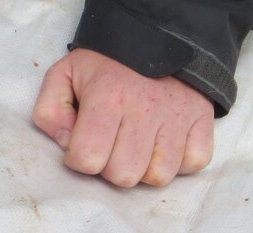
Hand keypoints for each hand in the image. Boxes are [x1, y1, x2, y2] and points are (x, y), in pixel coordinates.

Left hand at [32, 49, 214, 187]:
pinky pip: (194, 163)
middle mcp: (146, 109)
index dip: (79, 159)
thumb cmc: (104, 66)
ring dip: (144, 169)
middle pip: (124, 176)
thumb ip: (50, 113)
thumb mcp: (63, 77)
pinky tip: (162, 145)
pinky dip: (178, 161)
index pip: (88, 160)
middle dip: (111, 168)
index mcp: (108, 99)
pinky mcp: (202, 119)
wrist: (155, 35)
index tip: (83, 144)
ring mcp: (178, 116)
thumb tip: (66, 144)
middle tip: (111, 146)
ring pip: (159, 177)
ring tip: (137, 147)